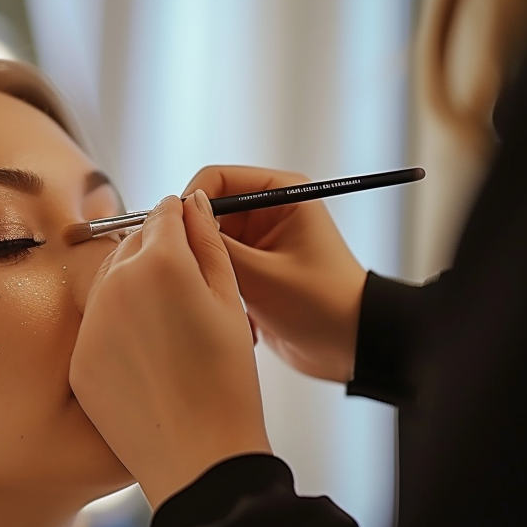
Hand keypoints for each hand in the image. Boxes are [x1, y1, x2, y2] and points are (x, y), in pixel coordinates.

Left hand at [70, 190, 270, 507]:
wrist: (199, 457)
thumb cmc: (228, 381)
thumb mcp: (229, 302)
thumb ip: (208, 242)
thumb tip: (192, 203)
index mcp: (160, 261)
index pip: (164, 212)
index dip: (183, 222)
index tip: (194, 241)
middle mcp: (114, 284)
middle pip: (131, 243)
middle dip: (156, 254)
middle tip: (185, 293)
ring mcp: (90, 322)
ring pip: (108, 281)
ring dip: (133, 289)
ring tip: (168, 330)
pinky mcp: (77, 358)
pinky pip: (96, 324)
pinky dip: (116, 329)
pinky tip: (146, 359)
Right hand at [184, 166, 367, 382]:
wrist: (351, 348)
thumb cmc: (322, 305)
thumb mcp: (262, 274)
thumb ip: (217, 246)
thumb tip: (177, 222)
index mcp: (282, 195)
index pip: (218, 179)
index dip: (192, 202)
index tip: (176, 234)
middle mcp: (268, 213)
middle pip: (209, 213)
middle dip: (199, 244)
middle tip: (193, 274)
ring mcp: (260, 243)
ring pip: (211, 246)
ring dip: (212, 272)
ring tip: (225, 298)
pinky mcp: (254, 271)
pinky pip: (219, 270)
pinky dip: (222, 290)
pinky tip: (240, 315)